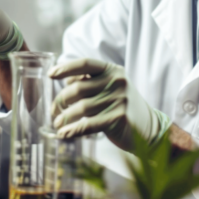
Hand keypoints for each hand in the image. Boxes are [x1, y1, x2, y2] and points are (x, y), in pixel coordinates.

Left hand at [49, 58, 170, 150]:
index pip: (85, 64)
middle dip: (61, 100)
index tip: (50, 74)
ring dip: (64, 117)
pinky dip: (73, 130)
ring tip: (57, 123)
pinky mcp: (118, 118)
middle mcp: (117, 82)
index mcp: (113, 70)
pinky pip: (88, 124)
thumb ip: (91, 82)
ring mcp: (119, 100)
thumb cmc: (123, 106)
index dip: (66, 68)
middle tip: (54, 111)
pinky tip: (64, 134)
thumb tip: (66, 80)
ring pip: (81, 108)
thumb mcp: (111, 88)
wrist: (148, 128)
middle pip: (78, 88)